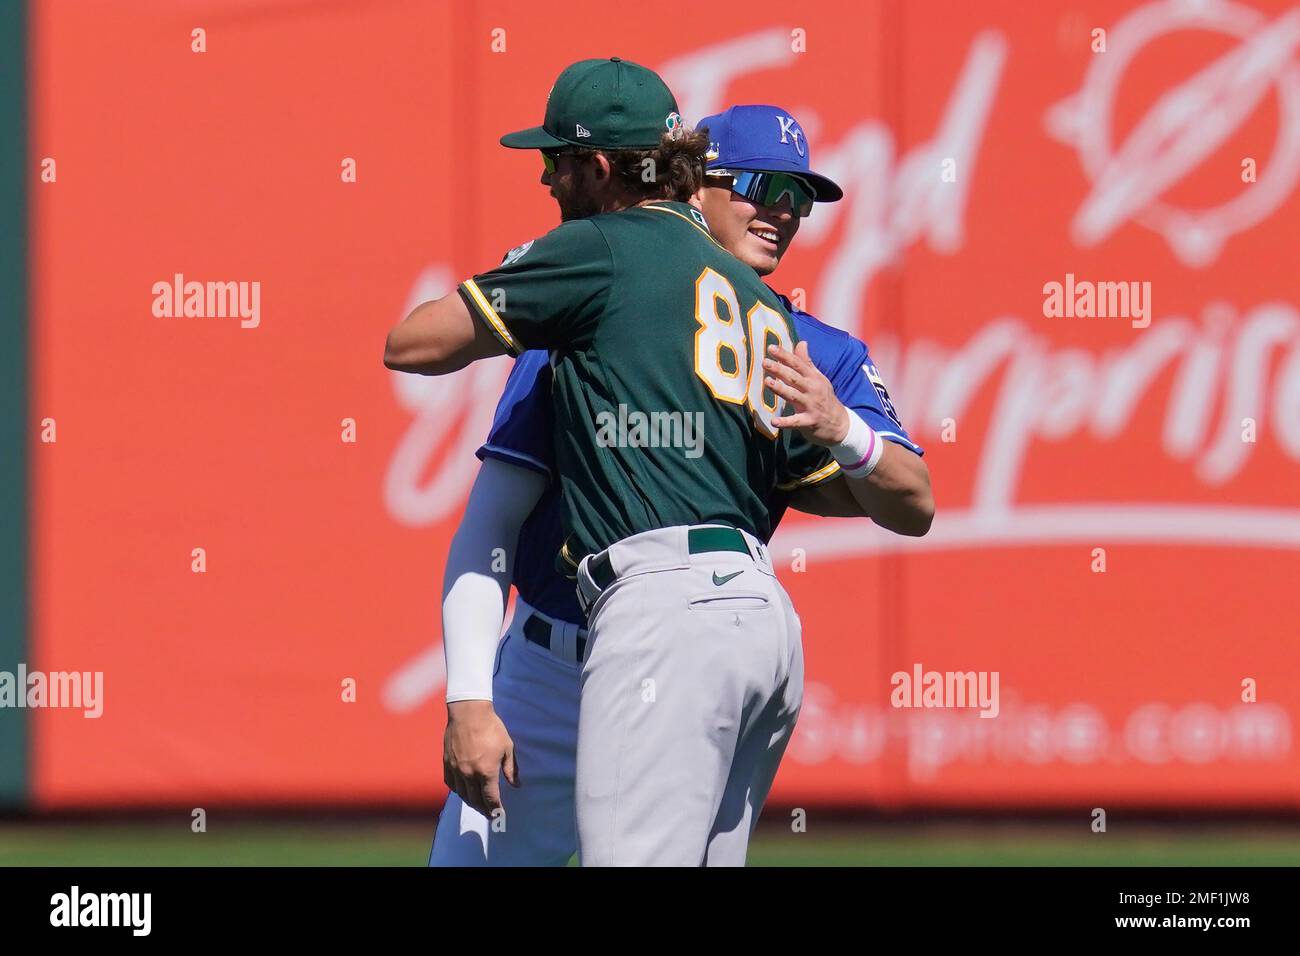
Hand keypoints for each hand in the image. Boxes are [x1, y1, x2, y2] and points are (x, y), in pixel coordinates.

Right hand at [443, 699, 518, 817]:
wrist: (468, 712)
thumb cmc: (491, 728)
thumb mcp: (507, 747)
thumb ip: (510, 768)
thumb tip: (516, 784)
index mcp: (486, 771)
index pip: (490, 798)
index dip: (495, 809)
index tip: (499, 814)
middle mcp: (469, 774)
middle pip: (475, 800)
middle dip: (483, 809)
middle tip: (489, 814)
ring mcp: (456, 769)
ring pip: (462, 794)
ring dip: (470, 802)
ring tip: (477, 804)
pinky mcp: (447, 763)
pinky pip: (451, 783)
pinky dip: (457, 790)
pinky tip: (462, 790)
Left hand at [764, 341, 849, 445]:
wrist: (840, 423)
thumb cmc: (824, 397)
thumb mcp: (818, 378)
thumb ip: (807, 362)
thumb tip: (801, 342)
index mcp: (813, 378)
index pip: (798, 364)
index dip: (785, 355)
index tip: (771, 348)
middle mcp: (812, 390)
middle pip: (794, 378)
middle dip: (780, 369)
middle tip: (765, 362)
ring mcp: (811, 406)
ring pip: (794, 396)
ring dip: (781, 389)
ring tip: (767, 382)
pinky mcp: (809, 422)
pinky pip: (796, 422)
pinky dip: (785, 422)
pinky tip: (773, 421)